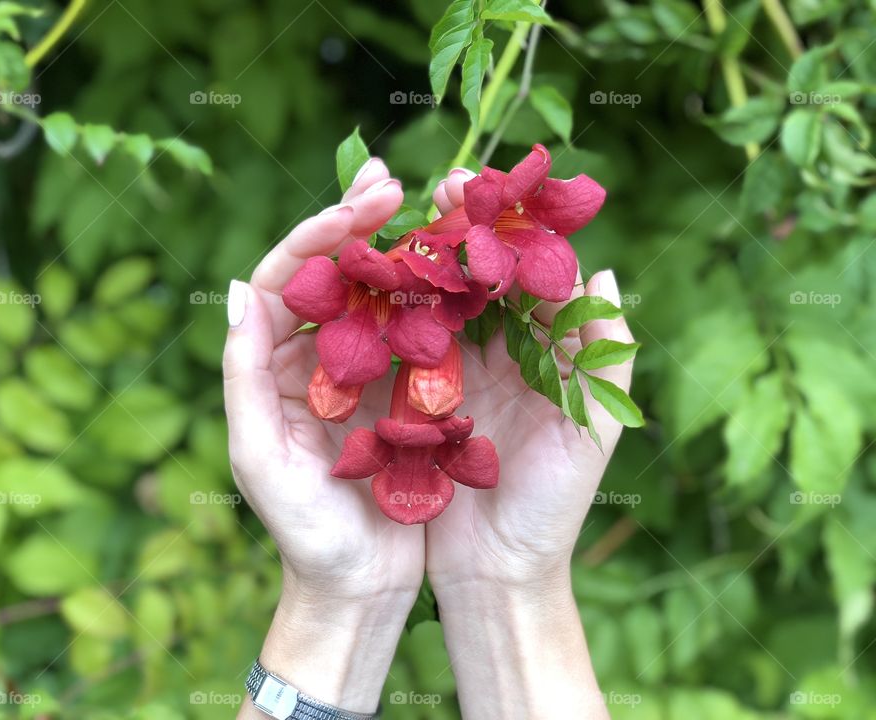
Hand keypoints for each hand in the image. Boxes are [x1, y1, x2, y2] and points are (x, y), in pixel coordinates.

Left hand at [223, 159, 421, 713]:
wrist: (360, 588)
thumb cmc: (304, 534)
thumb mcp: (260, 461)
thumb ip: (244, 377)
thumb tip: (242, 288)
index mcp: (275, 367)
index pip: (286, 279)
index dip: (320, 232)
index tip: (364, 202)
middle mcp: (317, 358)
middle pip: (334, 273)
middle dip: (361, 220)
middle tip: (393, 177)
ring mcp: (365, 373)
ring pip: (382, 294)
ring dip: (405, 248)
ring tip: (434, 203)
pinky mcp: (408, 394)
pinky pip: (424, 334)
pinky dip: (441, 299)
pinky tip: (465, 268)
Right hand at [426, 170, 632, 718]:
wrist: (497, 573)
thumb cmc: (553, 506)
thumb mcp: (591, 431)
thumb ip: (605, 353)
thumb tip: (605, 272)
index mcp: (539, 353)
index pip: (522, 274)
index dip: (505, 229)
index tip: (482, 189)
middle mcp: (494, 355)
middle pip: (472, 278)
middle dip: (453, 230)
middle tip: (433, 188)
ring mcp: (447, 377)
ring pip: (430, 305)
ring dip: (413, 264)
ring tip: (390, 220)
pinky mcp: (408, 403)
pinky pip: (397, 350)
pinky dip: (383, 317)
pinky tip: (363, 283)